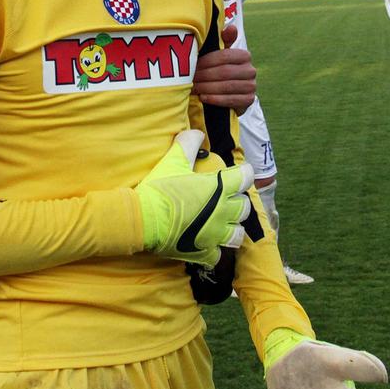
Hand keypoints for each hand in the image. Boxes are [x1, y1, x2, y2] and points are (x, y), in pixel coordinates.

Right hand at [136, 130, 252, 266]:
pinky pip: (218, 255)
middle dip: (237, 202)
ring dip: (232, 227)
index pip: (247, 176)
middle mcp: (223, 212)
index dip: (242, 173)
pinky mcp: (204, 252)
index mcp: (220, 187)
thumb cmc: (160, 189)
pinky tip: (206, 243)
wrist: (142, 220)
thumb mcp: (173, 160)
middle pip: (245, 207)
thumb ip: (188, 144)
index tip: (235, 174)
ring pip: (238, 234)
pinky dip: (214, 250)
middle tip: (224, 199)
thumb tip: (197, 133)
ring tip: (221, 224)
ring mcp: (215, 234)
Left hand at [192, 25, 256, 113]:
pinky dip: (216, 99)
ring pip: (227, 86)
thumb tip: (231, 27)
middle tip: (190, 79)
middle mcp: (251, 70)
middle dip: (205, 76)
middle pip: (225, 72)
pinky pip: (231, 100)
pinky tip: (203, 97)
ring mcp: (252, 86)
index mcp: (244, 55)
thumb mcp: (219, 54)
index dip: (206, 62)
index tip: (192, 66)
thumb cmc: (218, 69)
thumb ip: (223, 40)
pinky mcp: (249, 100)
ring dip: (208, 88)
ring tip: (194, 89)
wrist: (227, 93)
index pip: (224, 56)